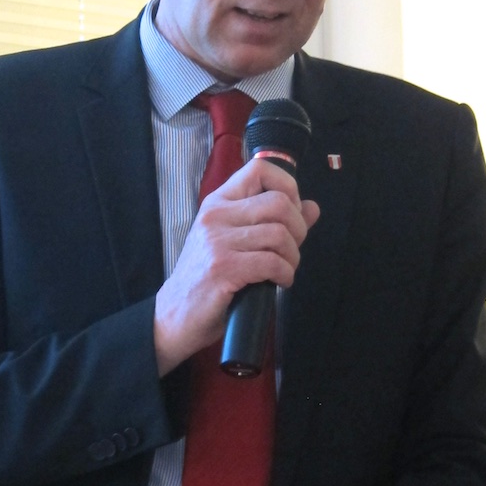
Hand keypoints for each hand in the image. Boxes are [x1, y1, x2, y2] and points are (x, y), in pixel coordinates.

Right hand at [153, 158, 318, 374]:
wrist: (174, 315)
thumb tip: (311, 207)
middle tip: (291, 250)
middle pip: (278, 202)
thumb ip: (273, 222)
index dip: (288, 187)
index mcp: (218, 202)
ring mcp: (217, 241)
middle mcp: (215, 215)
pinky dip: (285, 274)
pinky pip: (272, 262)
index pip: (260, 169)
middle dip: (298, 229)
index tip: (291, 214)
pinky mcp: (222, 268)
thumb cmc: (207, 280)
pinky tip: (278, 282)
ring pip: (279, 234)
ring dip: (292, 257)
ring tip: (284, 270)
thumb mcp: (236, 242)